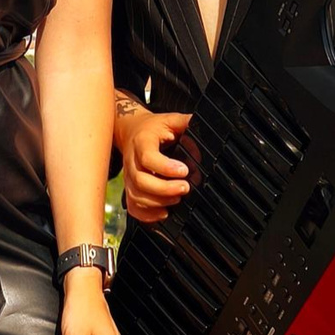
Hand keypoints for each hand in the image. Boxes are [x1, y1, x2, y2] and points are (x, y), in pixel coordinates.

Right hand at [119, 107, 191, 221]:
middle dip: (165, 189)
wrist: (130, 131)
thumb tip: (206, 127)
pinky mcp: (129, 188)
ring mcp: (128, 176)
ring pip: (137, 196)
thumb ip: (187, 122)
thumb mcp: (170, 120)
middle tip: (185, 187)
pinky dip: (148, 215)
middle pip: (141, 181)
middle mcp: (132, 160)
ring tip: (178, 199)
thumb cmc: (153, 128)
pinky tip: (164, 212)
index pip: (148, 157)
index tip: (184, 170)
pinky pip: (133, 207)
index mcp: (142, 141)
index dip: (165, 167)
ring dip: (159, 202)